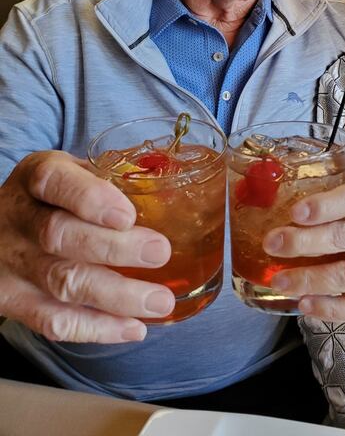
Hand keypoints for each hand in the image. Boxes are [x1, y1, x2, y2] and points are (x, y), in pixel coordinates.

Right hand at [0, 151, 174, 342]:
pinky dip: (98, 328)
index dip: (90, 199)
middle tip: (160, 253)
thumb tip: (173, 194)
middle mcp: (19, 217)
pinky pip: (54, 321)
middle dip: (114, 248)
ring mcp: (13, 262)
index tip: (127, 215)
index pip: (53, 181)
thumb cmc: (52, 198)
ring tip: (159, 301)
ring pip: (61, 282)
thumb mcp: (73, 172)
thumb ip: (111, 179)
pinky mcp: (12, 300)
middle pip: (60, 235)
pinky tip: (133, 327)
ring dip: (116, 295)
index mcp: (37, 177)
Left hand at [263, 179, 344, 321]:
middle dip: (303, 243)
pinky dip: (329, 309)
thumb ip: (342, 201)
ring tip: (280, 281)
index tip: (294, 213)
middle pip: (343, 238)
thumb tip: (288, 210)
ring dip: (310, 280)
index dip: (323, 207)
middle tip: (272, 245)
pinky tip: (305, 305)